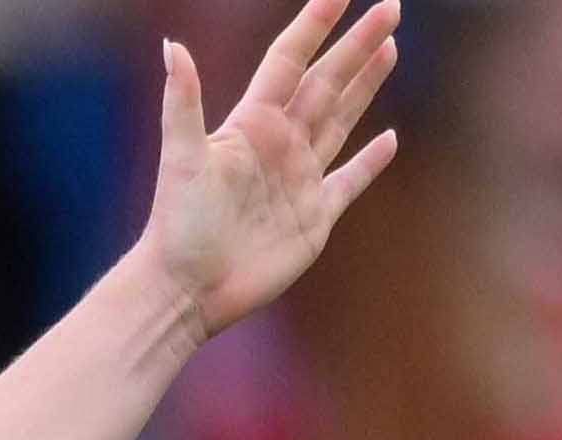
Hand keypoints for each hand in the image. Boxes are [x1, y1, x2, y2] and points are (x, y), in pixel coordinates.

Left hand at [142, 0, 402, 339]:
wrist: (186, 289)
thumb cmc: (177, 225)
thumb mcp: (181, 157)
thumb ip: (182, 100)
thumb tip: (171, 45)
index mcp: (251, 124)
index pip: (289, 61)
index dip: (314, 25)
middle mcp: (278, 145)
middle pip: (326, 83)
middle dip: (358, 46)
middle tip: (390, 8)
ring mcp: (299, 180)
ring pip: (341, 120)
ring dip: (365, 86)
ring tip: (389, 50)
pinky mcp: (313, 218)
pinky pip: (349, 181)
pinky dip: (370, 162)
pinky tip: (389, 139)